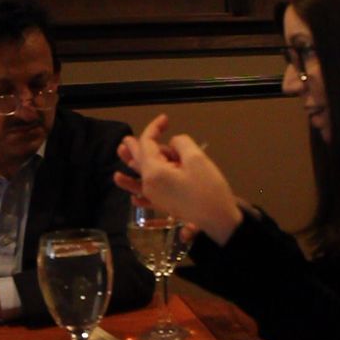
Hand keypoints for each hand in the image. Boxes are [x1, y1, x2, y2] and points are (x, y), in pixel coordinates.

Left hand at [114, 114, 242, 244]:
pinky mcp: (164, 204)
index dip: (154, 128)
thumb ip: (181, 143)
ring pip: (140, 176)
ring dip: (131, 165)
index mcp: (154, 172)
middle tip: (126, 138)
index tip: (165, 118)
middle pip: (138, 160)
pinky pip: (145, 196)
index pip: (148, 144)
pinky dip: (138, 191)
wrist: (218, 220)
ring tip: (121, 156)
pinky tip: (133, 196)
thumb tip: (173, 144)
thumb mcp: (196, 159)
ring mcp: (155, 196)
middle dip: (135, 146)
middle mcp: (149, 185)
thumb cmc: (208, 189)